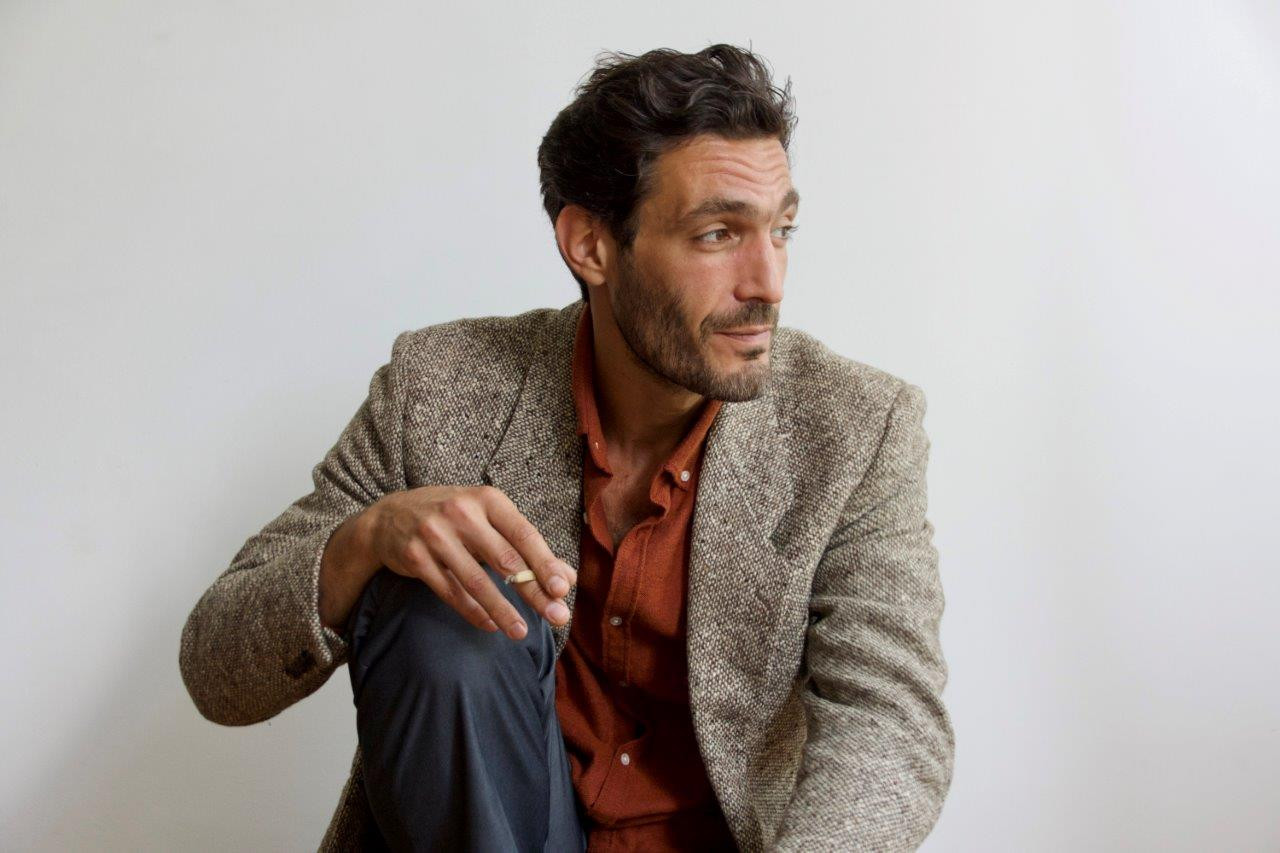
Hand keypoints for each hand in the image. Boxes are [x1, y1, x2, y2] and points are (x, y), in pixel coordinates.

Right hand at [364, 485, 577, 639]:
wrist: (389, 516)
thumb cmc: (453, 518)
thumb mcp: (488, 519)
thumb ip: (526, 546)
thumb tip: (568, 578)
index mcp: (487, 500)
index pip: (523, 534)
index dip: (545, 563)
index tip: (562, 589)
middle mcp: (461, 513)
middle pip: (505, 559)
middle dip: (533, 591)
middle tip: (555, 617)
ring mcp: (435, 535)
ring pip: (476, 581)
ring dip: (502, 610)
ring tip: (521, 631)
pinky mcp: (415, 557)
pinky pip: (450, 591)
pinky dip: (472, 611)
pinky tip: (491, 624)